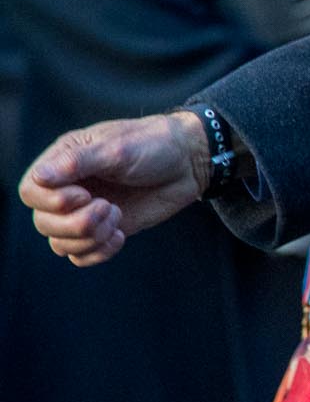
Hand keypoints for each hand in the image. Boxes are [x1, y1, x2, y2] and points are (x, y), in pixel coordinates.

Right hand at [17, 111, 211, 265]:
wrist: (188, 161)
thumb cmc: (152, 145)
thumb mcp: (116, 148)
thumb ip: (78, 163)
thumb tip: (40, 177)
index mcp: (63, 163)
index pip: (30, 192)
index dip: (51, 201)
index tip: (85, 195)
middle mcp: (68, 189)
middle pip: (43, 223)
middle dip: (75, 224)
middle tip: (108, 207)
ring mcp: (84, 212)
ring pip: (60, 244)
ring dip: (89, 238)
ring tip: (117, 216)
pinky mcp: (104, 229)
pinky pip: (81, 256)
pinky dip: (98, 253)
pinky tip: (120, 236)